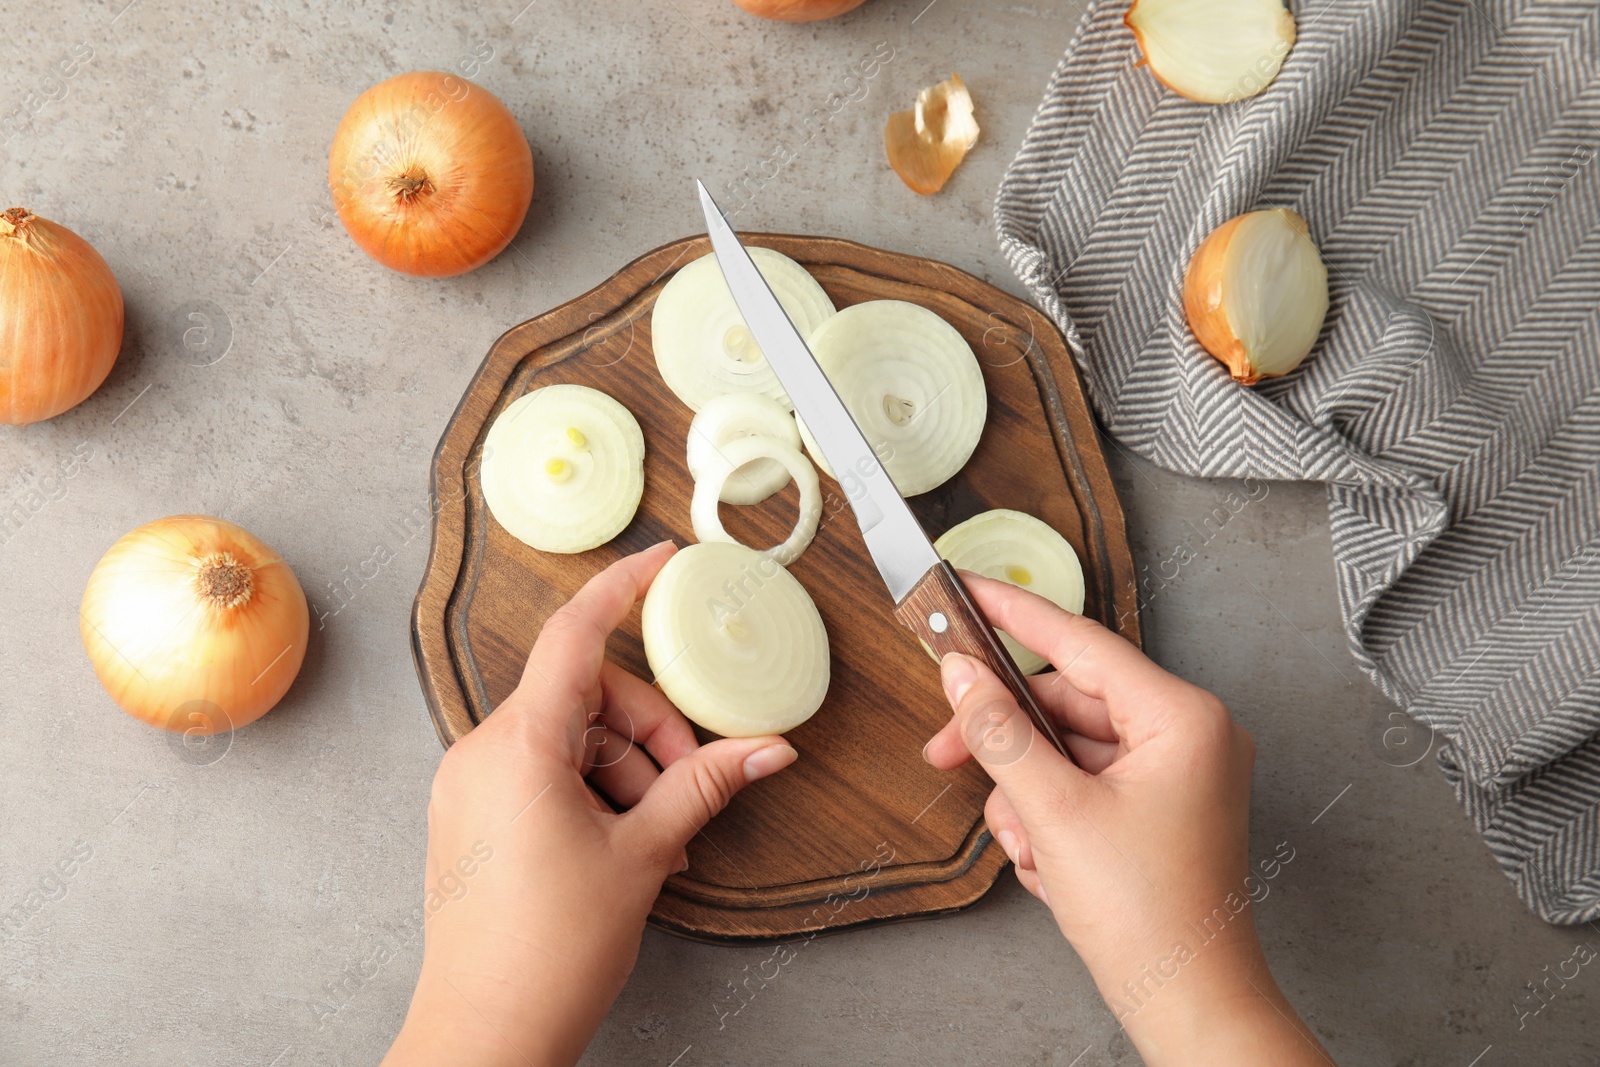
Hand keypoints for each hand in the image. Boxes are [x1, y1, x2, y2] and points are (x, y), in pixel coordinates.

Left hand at [384, 542, 798, 1066]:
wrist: (485, 1034)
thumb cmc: (546, 954)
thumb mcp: (643, 855)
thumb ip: (704, 786)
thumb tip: (767, 749)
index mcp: (518, 746)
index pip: (575, 636)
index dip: (622, 589)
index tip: (660, 560)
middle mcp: (482, 753)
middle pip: (585, 695)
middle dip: (650, 730)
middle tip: (690, 782)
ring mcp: (471, 785)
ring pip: (569, 737)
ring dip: (626, 769)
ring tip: (659, 836)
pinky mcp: (471, 816)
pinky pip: (542, 771)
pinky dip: (592, 790)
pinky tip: (626, 842)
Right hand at [923, 575, 1330, 1065]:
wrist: (1187, 1004)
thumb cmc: (1151, 917)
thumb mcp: (1053, 814)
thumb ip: (999, 733)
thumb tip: (961, 676)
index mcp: (1182, 718)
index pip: (1079, 643)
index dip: (1011, 614)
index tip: (964, 589)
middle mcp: (1187, 736)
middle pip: (1064, 703)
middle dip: (1005, 740)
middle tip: (946, 749)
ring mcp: (1175, 774)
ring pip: (1065, 750)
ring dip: (1027, 794)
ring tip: (1028, 846)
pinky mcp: (1157, 808)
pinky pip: (1081, 785)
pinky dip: (1049, 817)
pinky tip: (1047, 863)